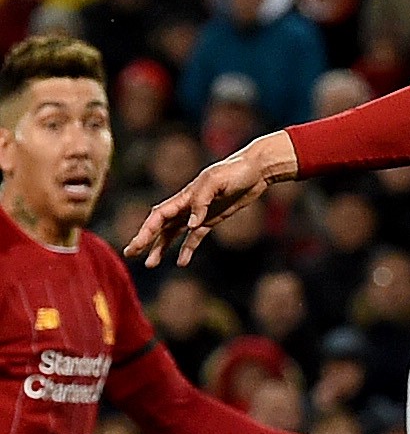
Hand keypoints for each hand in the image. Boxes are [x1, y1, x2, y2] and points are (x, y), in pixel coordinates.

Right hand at [132, 135, 297, 264]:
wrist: (256, 169)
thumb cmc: (235, 171)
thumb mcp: (217, 182)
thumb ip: (202, 202)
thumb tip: (191, 224)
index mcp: (184, 196)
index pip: (158, 216)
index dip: (146, 231)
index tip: (137, 245)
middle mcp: (186, 206)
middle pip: (159, 226)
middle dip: (144, 240)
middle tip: (130, 254)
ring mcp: (198, 213)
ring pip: (172, 233)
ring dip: (161, 247)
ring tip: (151, 264)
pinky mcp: (212, 219)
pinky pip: (195, 237)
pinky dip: (187, 249)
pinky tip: (181, 262)